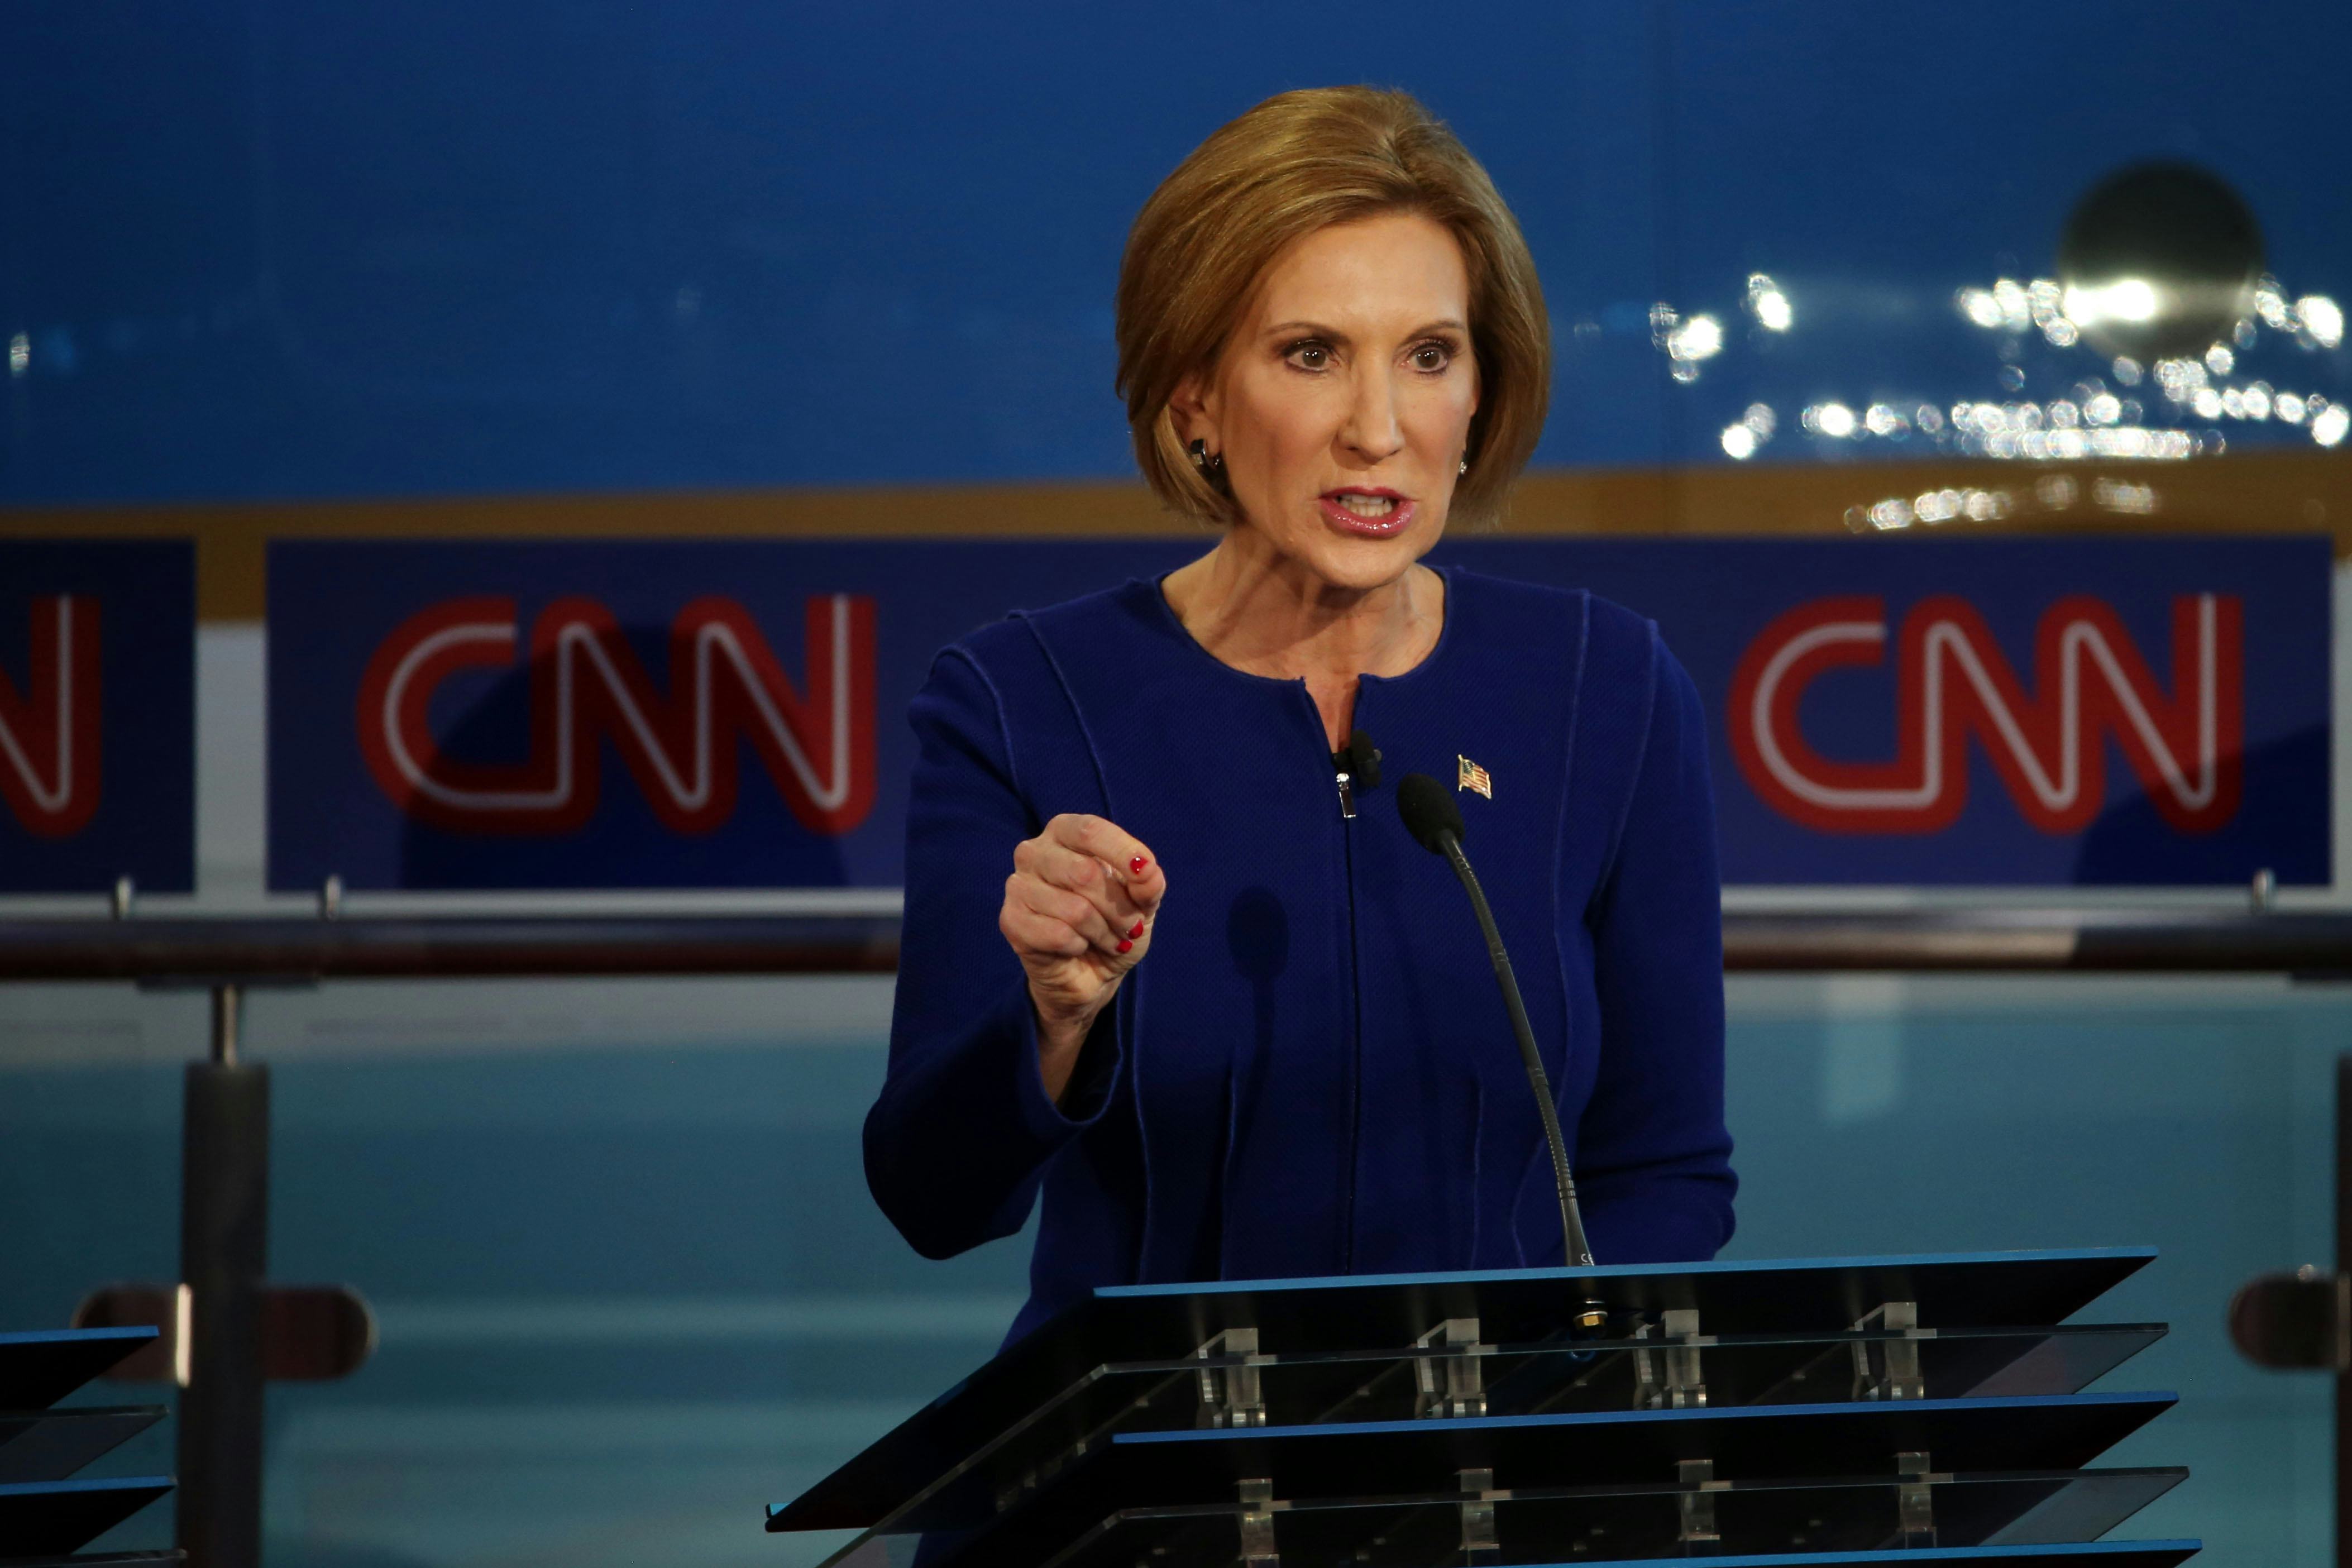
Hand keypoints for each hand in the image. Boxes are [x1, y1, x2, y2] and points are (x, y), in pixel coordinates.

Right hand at [999, 813, 1165, 1101]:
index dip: (1122, 853)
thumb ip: (1149, 884)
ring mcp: (1017, 887)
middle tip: (1122, 930)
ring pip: (1069, 904)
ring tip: (1102, 943)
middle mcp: (1035, 852)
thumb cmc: (1118, 932)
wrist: (1091, 982)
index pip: (1089, 827)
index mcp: (1069, 834)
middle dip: (1117, 907)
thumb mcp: (1145, 909)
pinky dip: (1075, 946)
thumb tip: (1148, 872)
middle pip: (1084, 869)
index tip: (1148, 879)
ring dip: (1099, 931)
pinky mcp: (1009, 922)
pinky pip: (1049, 930)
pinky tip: (1077, 952)